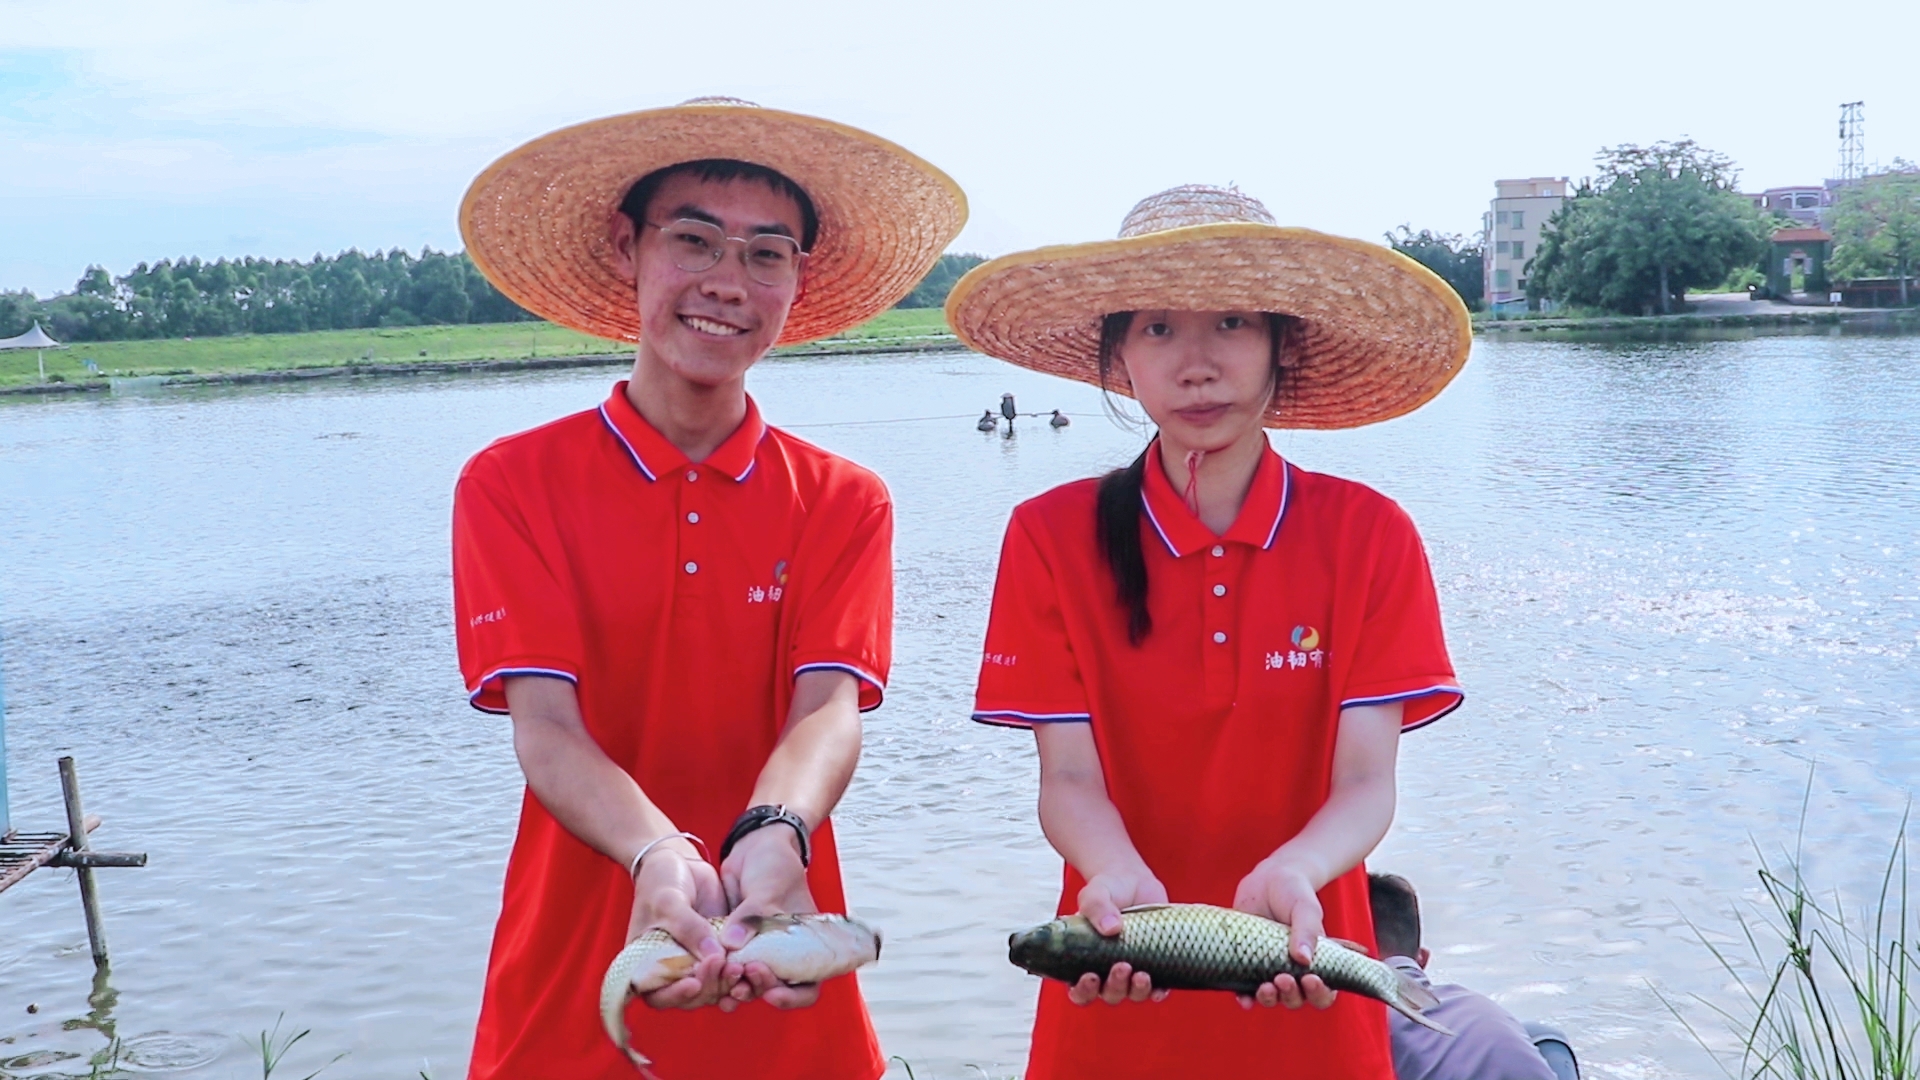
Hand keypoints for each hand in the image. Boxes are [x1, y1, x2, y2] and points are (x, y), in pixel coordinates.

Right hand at [630, 840, 728, 1009]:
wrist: (679, 863)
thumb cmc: (661, 882)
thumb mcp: (668, 902)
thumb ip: (689, 929)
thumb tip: (713, 957)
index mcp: (647, 966)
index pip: (659, 996)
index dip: (675, 996)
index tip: (693, 984)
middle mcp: (672, 972)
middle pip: (692, 997)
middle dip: (709, 986)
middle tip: (724, 965)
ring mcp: (696, 964)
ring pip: (714, 988)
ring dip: (727, 983)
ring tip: (740, 967)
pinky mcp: (718, 954)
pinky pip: (729, 972)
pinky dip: (740, 974)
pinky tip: (752, 967)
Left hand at [717, 825, 819, 1010]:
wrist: (755, 848)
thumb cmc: (775, 866)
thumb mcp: (769, 887)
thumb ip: (752, 917)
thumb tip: (731, 943)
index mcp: (804, 947)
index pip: (807, 986)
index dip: (792, 996)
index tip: (772, 992)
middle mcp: (783, 954)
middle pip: (775, 989)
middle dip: (758, 988)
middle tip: (743, 975)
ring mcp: (758, 951)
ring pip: (749, 983)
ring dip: (736, 987)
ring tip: (723, 981)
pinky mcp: (735, 945)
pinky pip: (728, 969)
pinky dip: (719, 976)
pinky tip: (705, 978)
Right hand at [1067, 869, 1170, 1005]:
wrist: (1133, 881)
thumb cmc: (1107, 890)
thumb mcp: (1095, 894)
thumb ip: (1096, 907)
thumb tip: (1111, 927)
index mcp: (1084, 960)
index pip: (1078, 989)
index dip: (1083, 991)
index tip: (1091, 977)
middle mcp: (1106, 970)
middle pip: (1108, 994)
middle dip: (1115, 986)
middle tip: (1122, 966)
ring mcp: (1131, 969)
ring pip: (1131, 994)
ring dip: (1136, 991)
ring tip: (1142, 975)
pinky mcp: (1153, 965)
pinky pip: (1156, 988)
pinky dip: (1158, 991)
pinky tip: (1160, 989)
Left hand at [1232, 859, 1337, 1010]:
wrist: (1267, 881)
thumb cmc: (1294, 893)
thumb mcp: (1305, 908)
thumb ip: (1308, 931)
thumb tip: (1303, 959)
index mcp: (1318, 964)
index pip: (1325, 993)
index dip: (1320, 994)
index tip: (1311, 979)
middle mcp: (1295, 972)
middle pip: (1297, 1000)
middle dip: (1292, 995)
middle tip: (1283, 978)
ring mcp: (1271, 970)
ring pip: (1274, 998)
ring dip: (1270, 998)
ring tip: (1265, 986)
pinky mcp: (1249, 965)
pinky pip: (1247, 990)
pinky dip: (1246, 998)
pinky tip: (1243, 999)